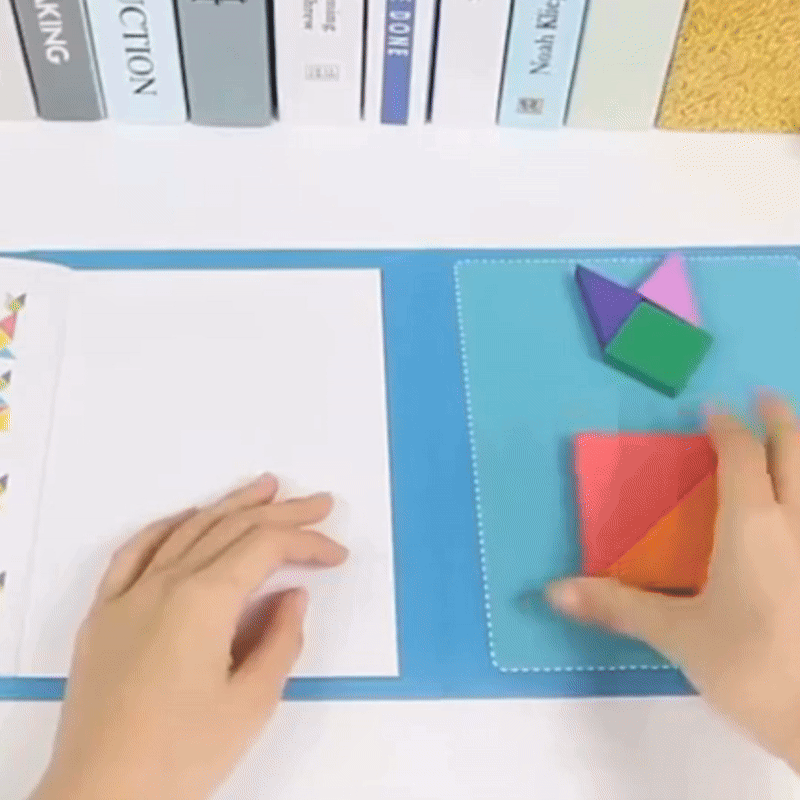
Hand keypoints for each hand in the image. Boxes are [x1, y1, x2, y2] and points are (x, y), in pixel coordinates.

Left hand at [30, 475, 348, 799]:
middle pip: (232, 528)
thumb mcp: (250, 703)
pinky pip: (136, 551)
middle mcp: (165, 583)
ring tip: (264, 487)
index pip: (265, 548)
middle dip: (282, 512)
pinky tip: (188, 517)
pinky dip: (168, 526)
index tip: (337, 554)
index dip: (307, 542)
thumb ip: (280, 640)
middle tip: (319, 502)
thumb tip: (292, 597)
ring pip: (188, 529)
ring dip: (230, 504)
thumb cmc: (179, 756)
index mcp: (204, 601)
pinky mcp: (105, 613)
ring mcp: (129, 594)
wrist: (101, 796)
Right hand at [547, 393, 799, 767]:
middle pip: (795, 452)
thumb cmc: (752, 666)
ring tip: (793, 437)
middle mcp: (797, 524)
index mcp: (753, 526)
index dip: (727, 428)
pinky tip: (799, 505)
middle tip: (765, 397)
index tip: (713, 410)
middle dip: (779, 420)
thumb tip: (553, 591)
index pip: (742, 457)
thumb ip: (618, 606)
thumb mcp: (679, 636)